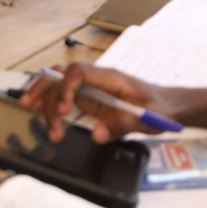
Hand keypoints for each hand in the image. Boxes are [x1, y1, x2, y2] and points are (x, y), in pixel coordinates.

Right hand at [21, 63, 167, 143]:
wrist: (168, 105)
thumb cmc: (161, 108)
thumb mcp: (148, 118)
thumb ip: (123, 125)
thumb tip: (95, 135)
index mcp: (111, 78)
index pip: (79, 72)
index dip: (65, 88)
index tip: (62, 112)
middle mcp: (97, 79)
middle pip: (61, 75)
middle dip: (46, 93)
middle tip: (40, 118)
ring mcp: (92, 87)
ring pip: (59, 84)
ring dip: (45, 100)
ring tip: (40, 123)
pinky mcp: (90, 98)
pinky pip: (64, 95)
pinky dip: (49, 102)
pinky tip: (38, 111)